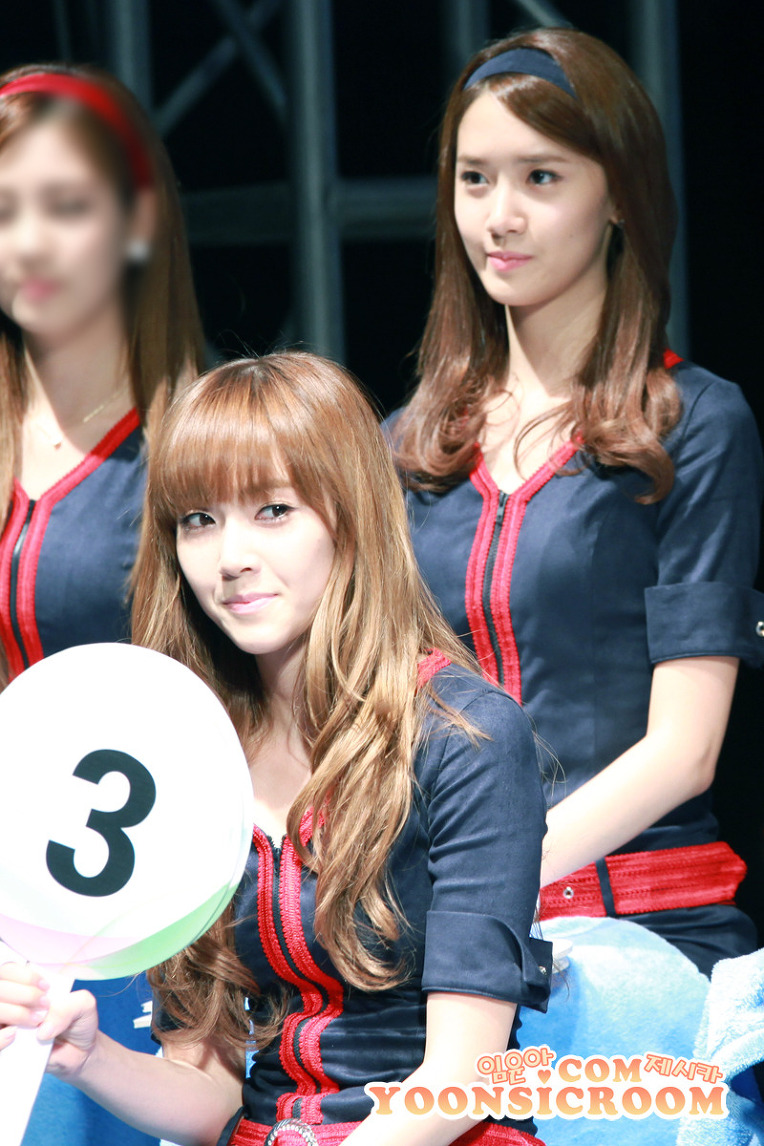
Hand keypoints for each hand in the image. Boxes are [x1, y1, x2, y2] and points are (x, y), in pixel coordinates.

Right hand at [0, 962, 98, 1078]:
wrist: (80, 1052)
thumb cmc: (78, 1022)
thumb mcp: (84, 1006)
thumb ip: (68, 1008)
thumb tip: (43, 1029)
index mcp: (28, 987)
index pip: (8, 971)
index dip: (23, 976)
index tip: (45, 988)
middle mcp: (13, 1004)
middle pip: (0, 990)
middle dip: (23, 995)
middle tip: (44, 1008)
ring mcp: (7, 1025)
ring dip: (13, 1014)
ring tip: (37, 1023)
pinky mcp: (6, 1047)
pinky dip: (1, 1038)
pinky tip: (14, 1037)